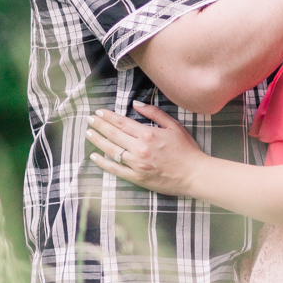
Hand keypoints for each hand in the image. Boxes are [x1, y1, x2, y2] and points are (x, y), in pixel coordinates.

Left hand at [86, 103, 202, 195]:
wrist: (193, 174)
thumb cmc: (186, 149)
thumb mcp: (173, 126)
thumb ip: (154, 113)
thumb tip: (136, 104)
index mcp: (147, 134)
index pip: (122, 123)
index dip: (108, 117)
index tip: (98, 112)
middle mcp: (139, 149)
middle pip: (113, 135)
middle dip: (99, 125)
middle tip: (89, 119)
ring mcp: (136, 164)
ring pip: (111, 150)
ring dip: (98, 141)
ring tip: (89, 133)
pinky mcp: (136, 178)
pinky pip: (115, 169)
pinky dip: (103, 163)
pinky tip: (95, 156)